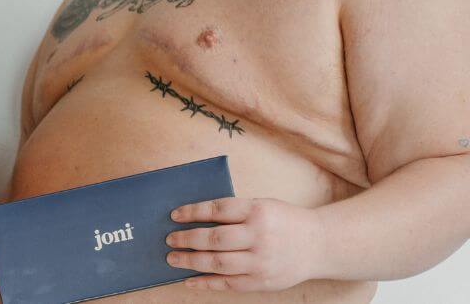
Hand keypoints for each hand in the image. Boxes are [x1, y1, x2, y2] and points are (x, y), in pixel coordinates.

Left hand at [165, 197, 322, 291]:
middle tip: (169, 239)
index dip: (193, 212)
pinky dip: (206, 283)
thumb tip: (194, 218)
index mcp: (258, 211)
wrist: (320, 245)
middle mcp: (260, 237)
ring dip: (191, 261)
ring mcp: (262, 262)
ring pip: (218, 263)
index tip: (174, 215)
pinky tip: (190, 280)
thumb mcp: (263, 205)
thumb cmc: (284, 221)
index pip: (217, 210)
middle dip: (187, 239)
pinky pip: (228, 284)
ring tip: (173, 258)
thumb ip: (235, 212)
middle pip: (215, 239)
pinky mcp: (262, 282)